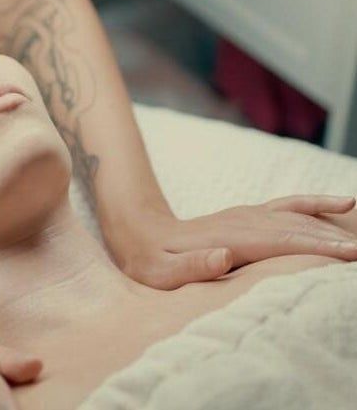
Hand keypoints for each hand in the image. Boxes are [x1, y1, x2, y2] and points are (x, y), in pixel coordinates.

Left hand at [106, 194, 356, 289]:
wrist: (138, 232)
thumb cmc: (150, 261)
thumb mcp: (161, 271)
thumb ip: (191, 266)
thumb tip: (223, 256)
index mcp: (228, 239)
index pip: (281, 242)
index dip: (316, 248)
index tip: (348, 255)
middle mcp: (242, 222)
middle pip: (297, 228)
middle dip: (334, 239)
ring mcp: (246, 215)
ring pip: (297, 217)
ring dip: (332, 226)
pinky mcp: (247, 215)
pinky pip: (288, 206)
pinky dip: (315, 204)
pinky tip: (341, 203)